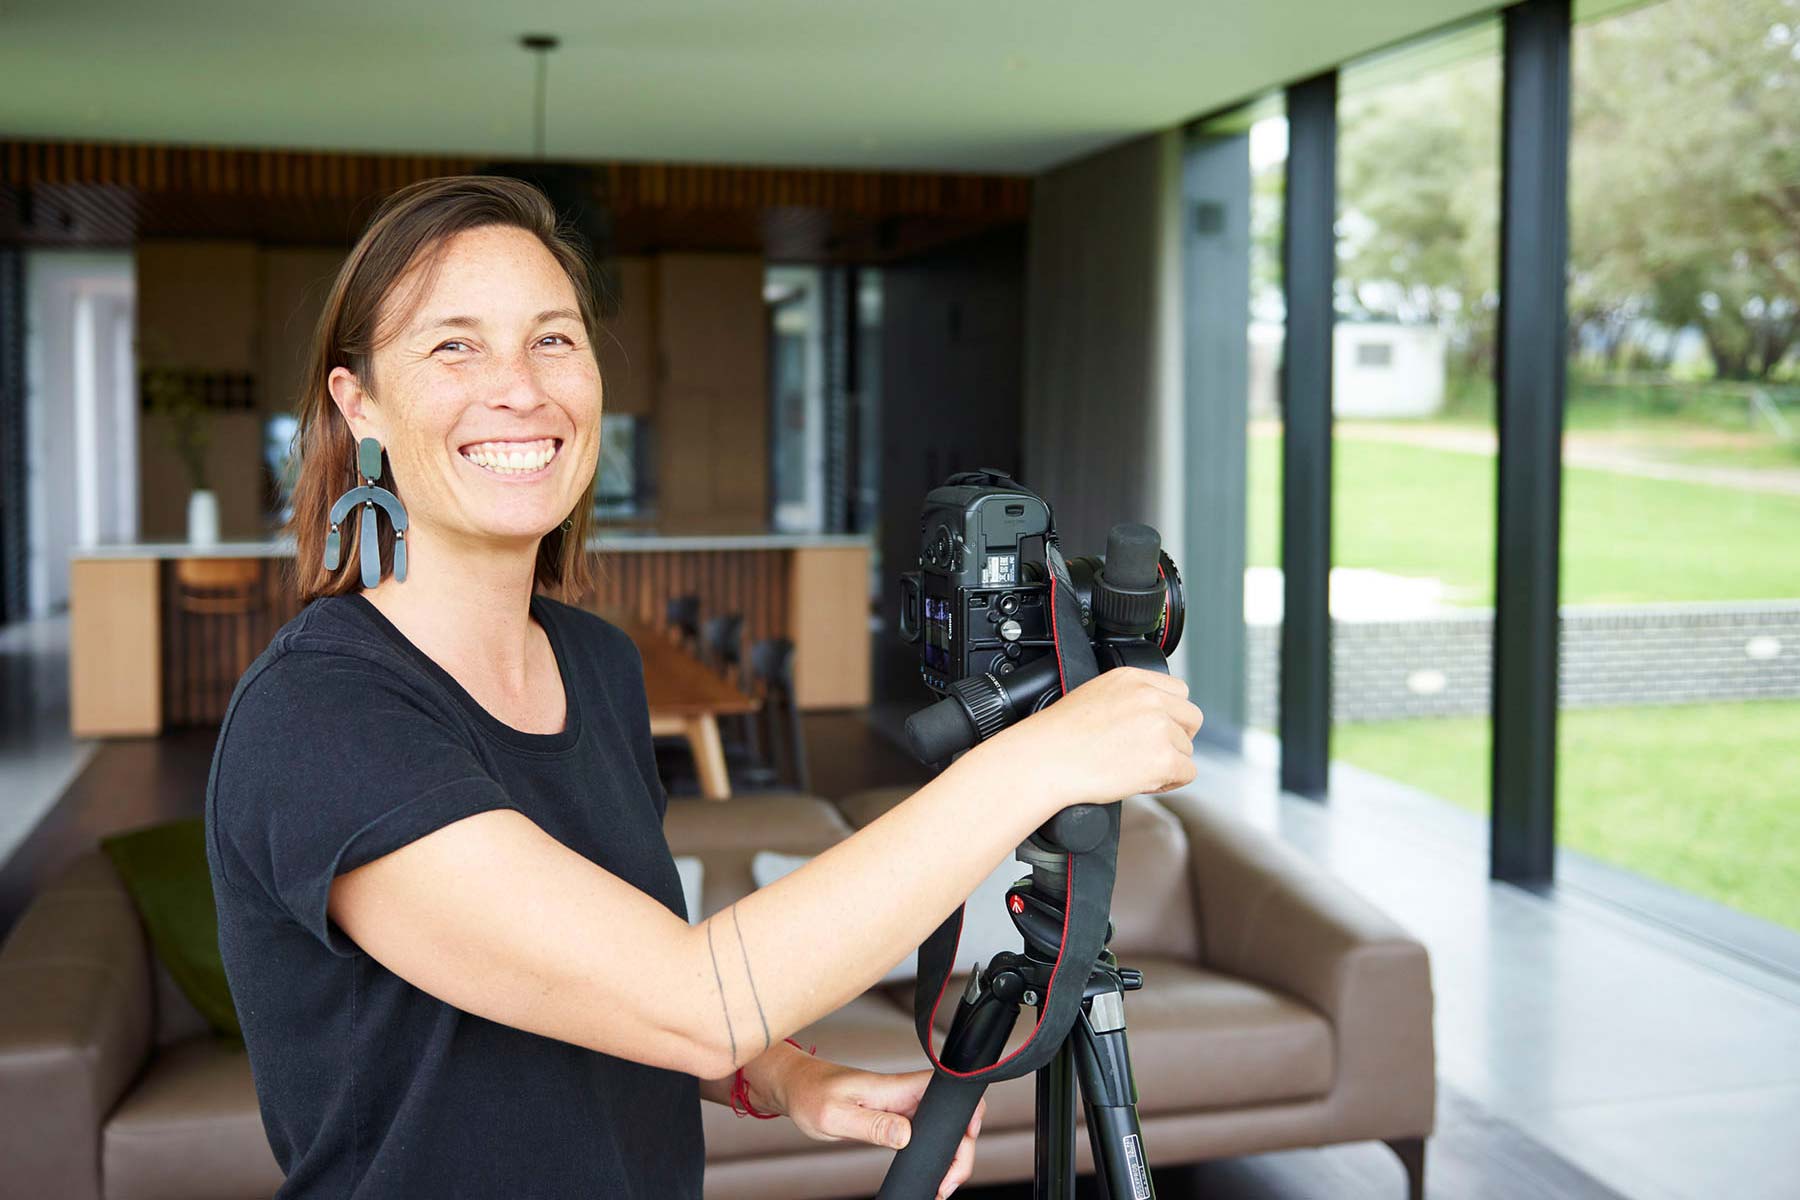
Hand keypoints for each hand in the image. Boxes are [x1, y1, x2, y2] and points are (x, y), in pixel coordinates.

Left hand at [769, 1056, 985, 1198]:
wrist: (796, 1088)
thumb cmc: (810, 1095)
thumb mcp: (834, 1116)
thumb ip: (871, 1126)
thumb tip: (906, 1135)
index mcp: (896, 1088)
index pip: (948, 1091)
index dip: (967, 1114)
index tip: (964, 1144)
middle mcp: (905, 1094)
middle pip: (954, 1115)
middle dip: (961, 1149)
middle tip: (947, 1182)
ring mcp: (902, 1105)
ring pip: (943, 1127)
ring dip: (950, 1153)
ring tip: (942, 1183)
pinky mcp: (895, 1116)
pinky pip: (926, 1133)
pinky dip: (934, 1153)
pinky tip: (930, 1171)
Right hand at [984, 666, 1202, 815]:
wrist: (1047, 759)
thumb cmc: (1059, 735)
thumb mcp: (1095, 694)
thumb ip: (1129, 698)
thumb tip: (1148, 718)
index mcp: (1133, 678)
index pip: (1178, 691)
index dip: (1170, 714)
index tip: (1158, 729)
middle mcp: (1150, 698)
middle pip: (1191, 718)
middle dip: (1177, 737)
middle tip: (1154, 752)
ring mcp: (1159, 727)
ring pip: (1186, 749)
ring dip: (1168, 761)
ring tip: (1135, 768)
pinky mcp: (1163, 758)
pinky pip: (1187, 772)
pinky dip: (1170, 781)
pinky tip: (1145, 781)